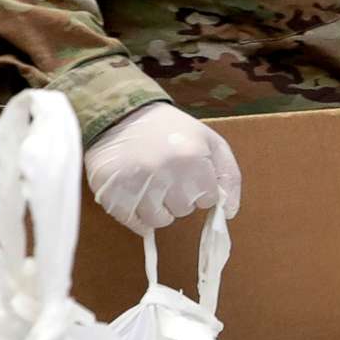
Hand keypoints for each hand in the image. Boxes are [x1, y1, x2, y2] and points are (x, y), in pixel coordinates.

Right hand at [84, 103, 241, 234]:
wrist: (121, 115)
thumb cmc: (171, 130)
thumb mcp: (210, 141)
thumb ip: (228, 176)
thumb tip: (229, 213)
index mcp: (191, 159)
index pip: (208, 199)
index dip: (201, 187)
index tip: (190, 172)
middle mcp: (164, 174)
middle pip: (184, 210)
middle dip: (180, 196)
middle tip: (168, 174)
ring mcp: (135, 186)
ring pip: (160, 221)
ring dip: (159, 207)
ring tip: (151, 182)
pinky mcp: (111, 195)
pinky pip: (136, 224)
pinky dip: (138, 215)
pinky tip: (136, 193)